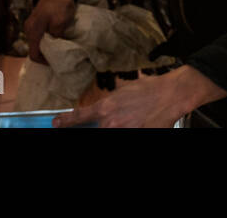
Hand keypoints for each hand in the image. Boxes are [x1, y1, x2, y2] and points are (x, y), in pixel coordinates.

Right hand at [23, 0, 75, 63]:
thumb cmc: (60, 3)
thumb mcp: (61, 22)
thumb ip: (56, 36)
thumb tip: (55, 46)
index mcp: (33, 30)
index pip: (34, 54)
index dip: (43, 61)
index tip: (55, 62)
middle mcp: (29, 28)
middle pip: (35, 48)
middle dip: (46, 54)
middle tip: (59, 56)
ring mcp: (32, 24)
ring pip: (37, 41)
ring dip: (47, 46)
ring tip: (60, 47)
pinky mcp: (37, 20)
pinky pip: (40, 34)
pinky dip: (47, 39)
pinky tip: (57, 37)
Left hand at [53, 65, 226, 128]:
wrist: (170, 95)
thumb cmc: (149, 89)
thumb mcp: (123, 91)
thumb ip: (110, 103)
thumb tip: (102, 109)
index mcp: (105, 108)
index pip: (78, 117)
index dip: (65, 122)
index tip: (56, 124)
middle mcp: (110, 123)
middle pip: (95, 131)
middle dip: (97, 127)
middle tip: (104, 122)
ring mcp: (123, 132)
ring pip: (109, 133)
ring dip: (115, 127)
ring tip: (128, 119)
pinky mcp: (136, 136)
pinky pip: (126, 135)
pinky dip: (129, 129)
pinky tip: (136, 123)